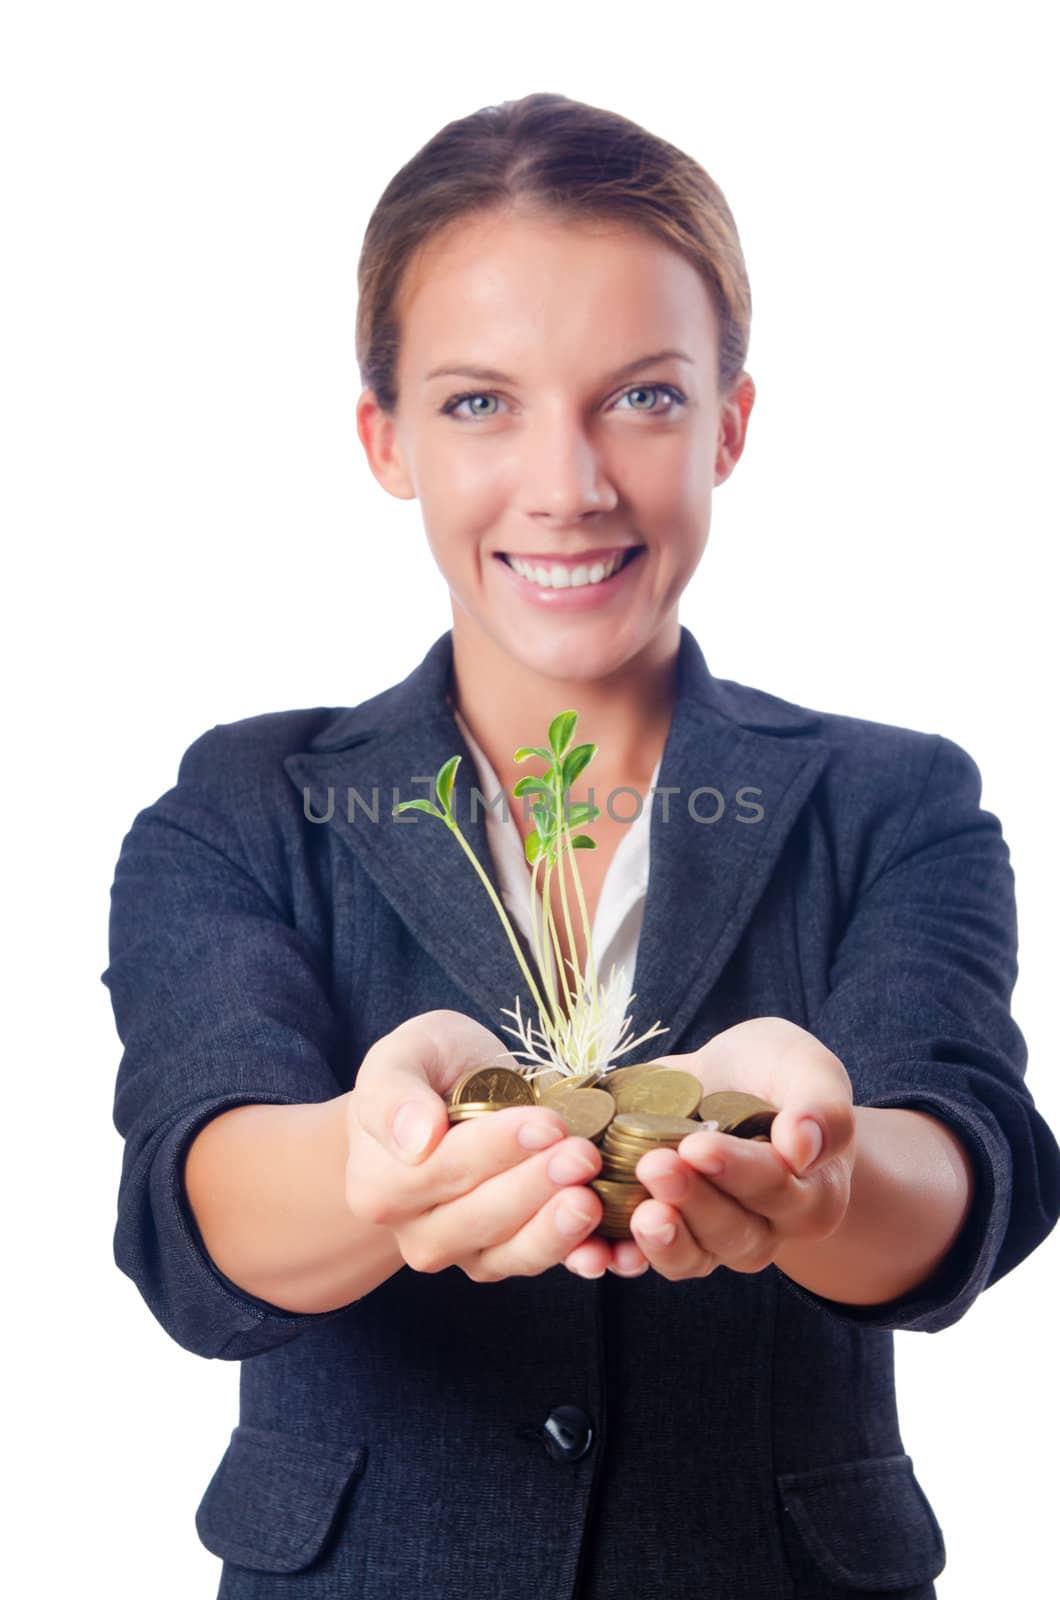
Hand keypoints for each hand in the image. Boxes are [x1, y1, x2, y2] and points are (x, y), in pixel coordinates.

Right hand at [344, 1009, 603, 1280]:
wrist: (451, 1096)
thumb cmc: (426, 1070)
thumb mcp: (404, 1055)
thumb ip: (396, 1093)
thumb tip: (416, 1138)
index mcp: (378, 1184)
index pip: (441, 1170)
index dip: (497, 1149)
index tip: (546, 1124)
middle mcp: (413, 1230)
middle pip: (478, 1216)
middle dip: (535, 1185)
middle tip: (583, 1155)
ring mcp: (461, 1251)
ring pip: (510, 1252)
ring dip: (556, 1228)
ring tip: (592, 1198)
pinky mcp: (503, 1258)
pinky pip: (538, 1263)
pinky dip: (575, 1255)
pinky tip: (606, 1245)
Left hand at [561, 1016, 855, 1281]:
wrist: (727, 1080)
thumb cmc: (774, 1072)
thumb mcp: (804, 1068)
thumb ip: (818, 1105)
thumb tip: (803, 1145)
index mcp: (810, 1192)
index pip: (776, 1187)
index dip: (737, 1171)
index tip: (699, 1146)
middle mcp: (765, 1227)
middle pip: (732, 1232)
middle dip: (692, 1202)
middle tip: (655, 1165)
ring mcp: (713, 1238)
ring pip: (691, 1257)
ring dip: (660, 1240)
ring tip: (635, 1213)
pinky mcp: (666, 1233)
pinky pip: (644, 1258)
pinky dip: (617, 1255)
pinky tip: (594, 1248)